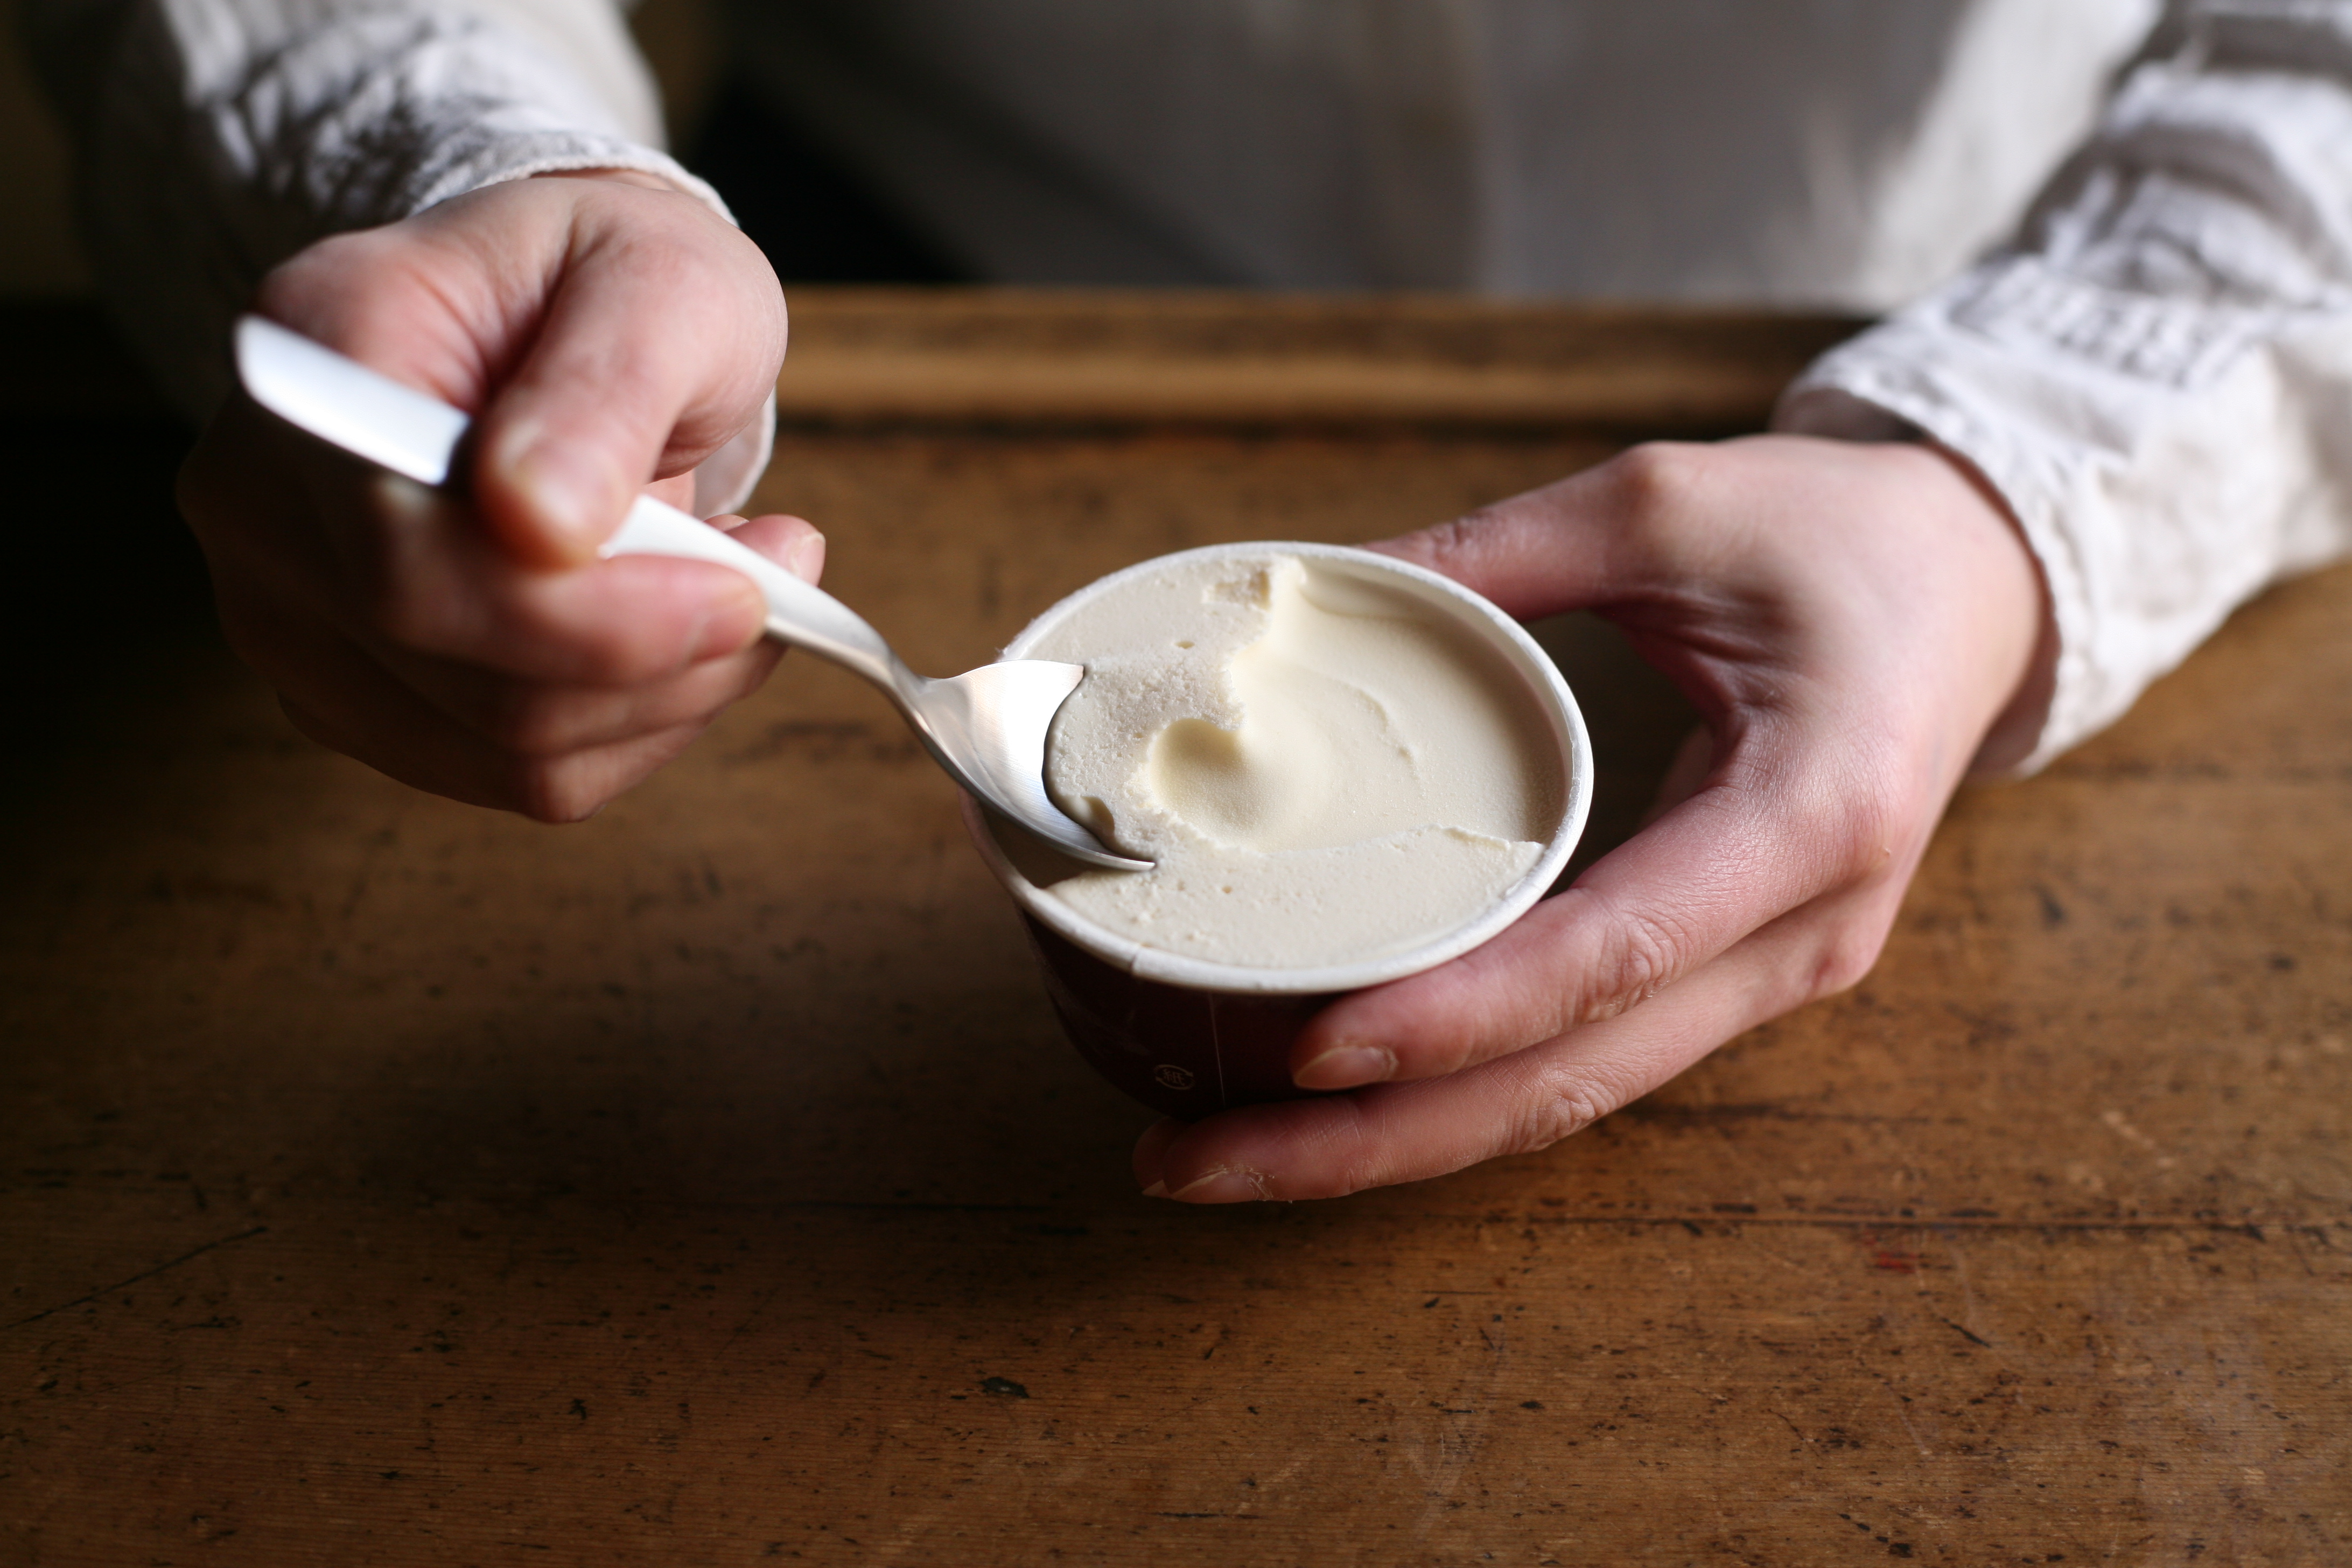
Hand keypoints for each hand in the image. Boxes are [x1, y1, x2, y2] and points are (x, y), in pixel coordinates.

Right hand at [178, 170, 813, 819]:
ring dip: (665, 692)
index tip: (743, 588)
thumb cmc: (611, 282)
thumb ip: (603, 388)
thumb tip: (536, 516)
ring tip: (744, 583)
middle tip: (778, 576)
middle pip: (446, 662)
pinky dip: (636, 725)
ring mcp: (292, 610)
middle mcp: (263, 493)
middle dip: (651, 652)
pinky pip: (516, 777)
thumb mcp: (657, 281)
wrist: (573, 320)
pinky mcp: (359, 698)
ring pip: (497, 746)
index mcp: (314, 352)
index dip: (582, 612)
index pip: (405, 549)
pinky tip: (681, 634)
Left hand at [1134, 434, 2050, 1200]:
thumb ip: (1489, 552)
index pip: (1612, 954)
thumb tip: (1302, 596)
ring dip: (1398, 1141)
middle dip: (1377, 1138)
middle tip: (1195, 1163)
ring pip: (1570, 1102)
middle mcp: (1799, 934)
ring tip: (1226, 1156)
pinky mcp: (1728, 978)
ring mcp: (1770, 975)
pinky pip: (1583, 1061)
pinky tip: (1337, 1103)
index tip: (1310, 1046)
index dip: (1458, 1015)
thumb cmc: (1835, 537)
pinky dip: (1457, 1093)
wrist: (1972, 585)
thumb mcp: (1661, 503)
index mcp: (1810, 815)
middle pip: (1572, 1083)